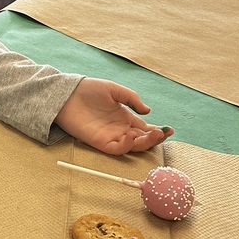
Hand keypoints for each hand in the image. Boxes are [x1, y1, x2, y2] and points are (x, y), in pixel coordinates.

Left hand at [54, 78, 172, 155]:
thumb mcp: (114, 89)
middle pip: (142, 139)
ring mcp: (111, 136)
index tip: (169, 129)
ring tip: (153, 135)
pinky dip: (125, 145)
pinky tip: (130, 136)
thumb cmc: (89, 90)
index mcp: (126, 117)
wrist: (68, 94)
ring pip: (132, 146)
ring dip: (144, 143)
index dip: (158, 130)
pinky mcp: (100, 142)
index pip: (145, 128)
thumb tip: (148, 111)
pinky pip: (116, 149)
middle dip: (155, 138)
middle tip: (163, 133)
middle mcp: (120, 129)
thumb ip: (131, 99)